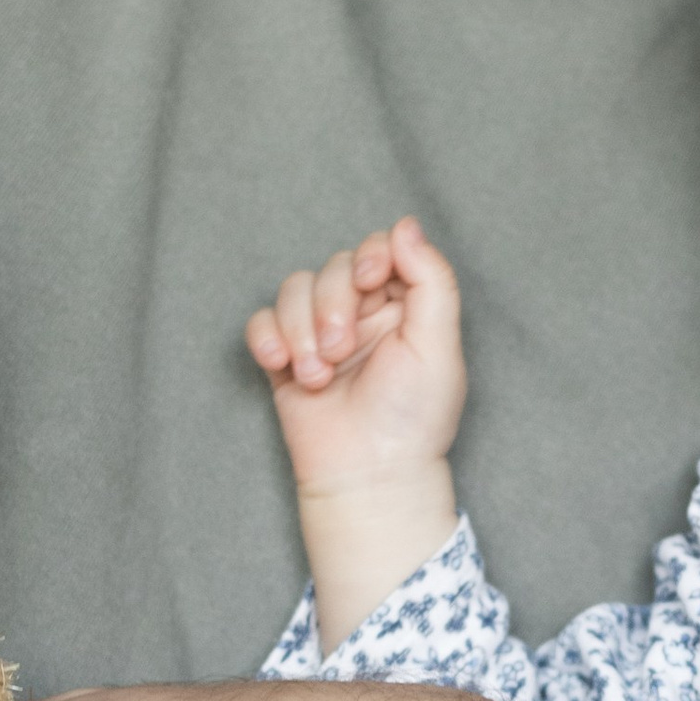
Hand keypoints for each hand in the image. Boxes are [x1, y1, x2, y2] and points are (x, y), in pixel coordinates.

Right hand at [246, 215, 464, 493]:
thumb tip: (407, 225)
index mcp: (405, 307)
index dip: (370, 256)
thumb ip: (431, 280)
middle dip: (332, 304)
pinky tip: (282, 365)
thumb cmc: (412, 418)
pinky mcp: (286, 358)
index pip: (381, 251)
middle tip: (341, 349)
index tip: (370, 282)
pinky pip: (262, 321)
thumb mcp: (438, 345)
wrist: (368, 475)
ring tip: (318, 374)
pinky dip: (267, 337)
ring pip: (295, 289)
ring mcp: (321, 334)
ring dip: (301, 328)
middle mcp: (363, 315)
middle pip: (334, 266)